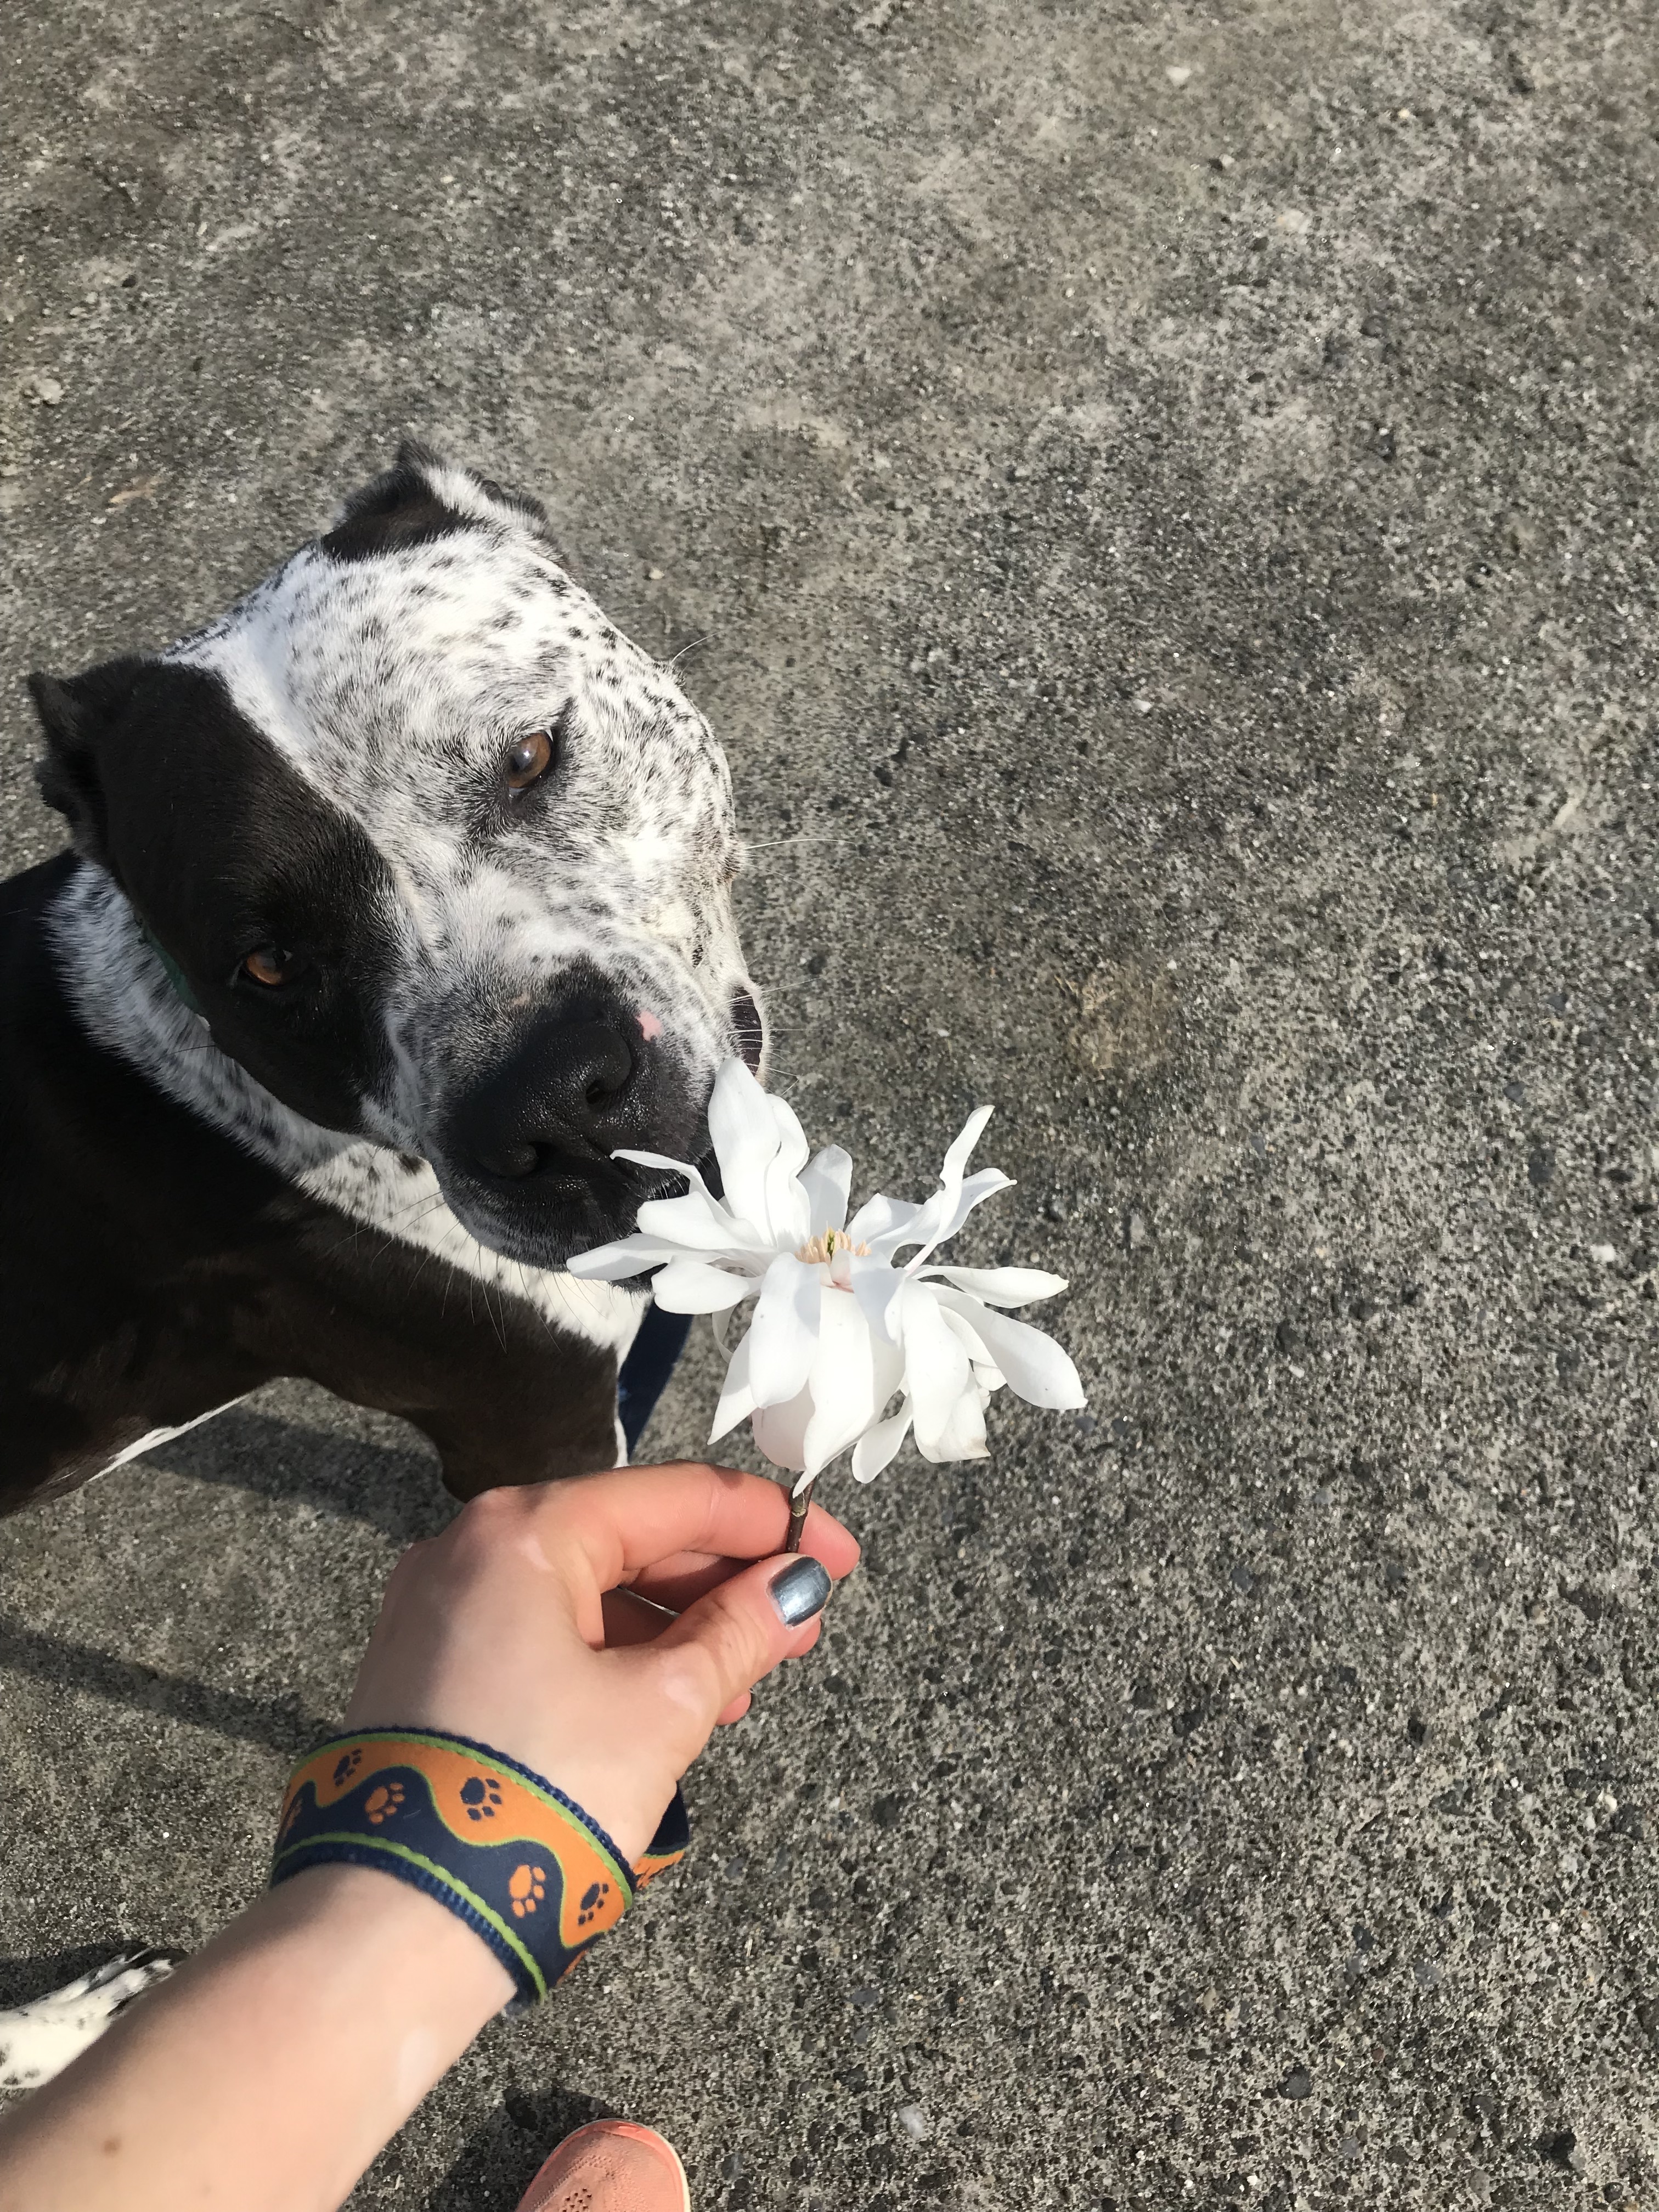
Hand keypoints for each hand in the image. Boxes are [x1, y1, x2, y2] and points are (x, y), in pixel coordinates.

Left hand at [342, 1461, 859, 1863]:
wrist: (397, 1922)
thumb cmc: (534, 1798)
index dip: (768, 1523)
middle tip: (803, 1618)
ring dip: (675, 1623)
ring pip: (589, 1589)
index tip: (835, 1555)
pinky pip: (545, 1632)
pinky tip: (674, 1696)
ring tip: (750, 1674)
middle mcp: (470, 1548)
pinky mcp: (432, 1669)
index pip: (674, 1498)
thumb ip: (737, 1634)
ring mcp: (442, 1609)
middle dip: (723, 1578)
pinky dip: (615, 1652)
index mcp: (524, 1531)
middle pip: (629, 1536)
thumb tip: (794, 1589)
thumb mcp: (661, 1707)